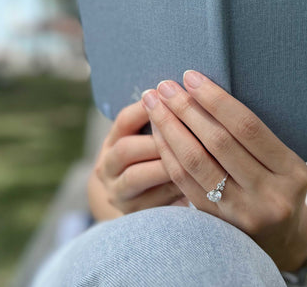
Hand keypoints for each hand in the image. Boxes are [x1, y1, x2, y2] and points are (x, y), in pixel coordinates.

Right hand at [93, 100, 187, 214]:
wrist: (134, 199)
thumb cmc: (151, 156)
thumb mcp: (147, 136)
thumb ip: (163, 119)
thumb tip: (194, 91)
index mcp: (113, 140)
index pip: (125, 120)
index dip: (149, 108)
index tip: (176, 99)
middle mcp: (107, 167)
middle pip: (127, 148)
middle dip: (160, 137)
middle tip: (190, 128)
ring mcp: (118, 192)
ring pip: (137, 176)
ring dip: (167, 163)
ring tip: (195, 154)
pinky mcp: (133, 214)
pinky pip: (154, 200)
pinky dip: (177, 187)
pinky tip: (198, 178)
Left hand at [141, 69, 306, 270]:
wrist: (283, 239)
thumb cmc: (279, 185)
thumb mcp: (283, 160)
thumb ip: (252, 135)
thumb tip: (206, 92)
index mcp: (292, 171)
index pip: (247, 127)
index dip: (215, 99)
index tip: (191, 77)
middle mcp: (269, 195)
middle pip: (218, 143)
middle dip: (187, 109)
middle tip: (165, 86)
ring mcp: (242, 215)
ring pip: (195, 163)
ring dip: (170, 128)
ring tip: (154, 104)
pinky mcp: (217, 225)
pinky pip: (184, 183)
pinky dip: (168, 153)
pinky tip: (158, 132)